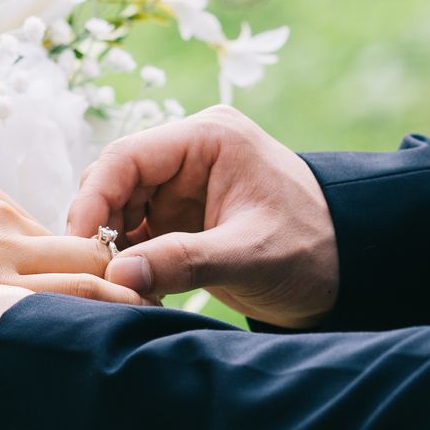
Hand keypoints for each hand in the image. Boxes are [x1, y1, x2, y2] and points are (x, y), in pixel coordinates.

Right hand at [67, 105, 338, 328]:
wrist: (351, 269)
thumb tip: (118, 277)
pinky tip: (137, 291)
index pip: (126, 157)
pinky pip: (137, 234)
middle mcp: (190, 154)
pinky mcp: (182, 217)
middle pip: (115, 182)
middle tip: (97, 276)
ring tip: (121, 290)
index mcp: (208, 139)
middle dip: (100, 228)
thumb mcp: (250, 255)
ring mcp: (183, 186)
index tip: (78, 244)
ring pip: (119, 210)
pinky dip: (131, 262)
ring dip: (114, 249)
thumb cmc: (315, 249)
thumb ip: (185, 262)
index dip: (93, 199)